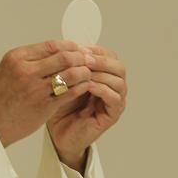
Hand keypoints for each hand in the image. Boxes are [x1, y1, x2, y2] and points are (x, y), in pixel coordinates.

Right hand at [0, 40, 94, 147]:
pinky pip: (70, 92)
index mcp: (17, 58)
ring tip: (88, 73)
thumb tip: (55, 50)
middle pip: (64, 57)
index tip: (78, 49)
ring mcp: (36, 89)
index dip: (70, 46)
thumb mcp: (8, 70)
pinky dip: (81, 87)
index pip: (52, 45)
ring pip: (70, 73)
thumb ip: (29, 59)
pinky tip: (85, 86)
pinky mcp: (44, 105)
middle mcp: (26, 71)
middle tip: (89, 60)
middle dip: (81, 57)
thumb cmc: (0, 98)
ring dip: (84, 72)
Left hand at [47, 45, 126, 171]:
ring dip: (101, 74)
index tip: (80, 49)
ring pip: (119, 81)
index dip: (96, 50)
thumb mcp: (64, 80)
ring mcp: (115, 101)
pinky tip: (88, 86)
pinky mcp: (112, 115)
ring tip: (84, 72)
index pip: (109, 56)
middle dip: (101, 60)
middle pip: (118, 66)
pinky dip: (102, 89)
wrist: (58, 133)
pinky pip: (115, 98)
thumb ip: (70, 65)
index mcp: (103, 75)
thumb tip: (69, 45)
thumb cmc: (60, 106)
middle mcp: (113, 87)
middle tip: (85, 59)